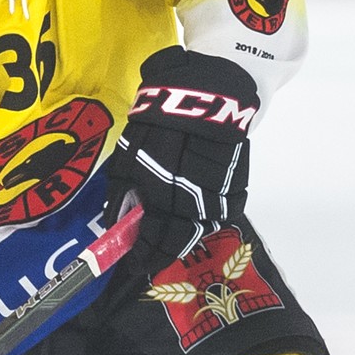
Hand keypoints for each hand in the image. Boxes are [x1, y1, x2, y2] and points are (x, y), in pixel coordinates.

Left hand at [103, 46, 258, 271]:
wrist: (209, 89)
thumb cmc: (160, 117)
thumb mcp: (130, 148)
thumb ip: (122, 188)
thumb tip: (116, 220)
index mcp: (162, 186)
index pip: (155, 235)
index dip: (145, 254)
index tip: (136, 265)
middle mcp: (193, 195)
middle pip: (181, 238)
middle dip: (164, 252)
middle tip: (151, 260)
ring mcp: (218, 191)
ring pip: (203, 227)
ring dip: (185, 236)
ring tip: (170, 239)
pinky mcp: (237, 182)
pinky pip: (223, 210)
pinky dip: (208, 216)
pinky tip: (195, 214)